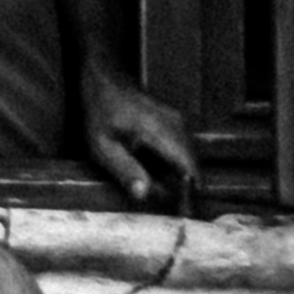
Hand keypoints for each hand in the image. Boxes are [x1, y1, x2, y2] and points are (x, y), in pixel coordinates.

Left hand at [77, 68, 202, 214]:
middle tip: (180, 214)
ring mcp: (178, 120)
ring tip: (174, 201)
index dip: (191, 194)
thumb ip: (125, 169)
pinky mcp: (176, 121)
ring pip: (191, 157)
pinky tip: (164, 178)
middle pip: (194, 165)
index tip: (187, 216)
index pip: (188, 167)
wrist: (103, 77)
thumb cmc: (99, 111)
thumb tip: (145, 195)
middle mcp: (177, 124)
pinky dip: (179, 166)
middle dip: (189, 191)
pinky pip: (184, 149)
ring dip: (184, 179)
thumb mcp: (102, 145)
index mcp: (160, 130)